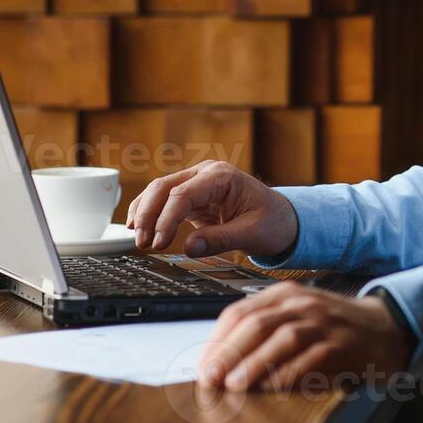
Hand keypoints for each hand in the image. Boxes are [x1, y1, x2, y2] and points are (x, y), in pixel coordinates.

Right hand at [125, 161, 297, 257]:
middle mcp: (206, 174)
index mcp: (222, 176)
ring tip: (138, 238)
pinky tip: (140, 227)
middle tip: (142, 242)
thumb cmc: (273, 221)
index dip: (166, 218)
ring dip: (145, 213)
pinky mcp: (192, 198)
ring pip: (159, 192)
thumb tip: (190, 247)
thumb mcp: (253, 233)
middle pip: (164, 187)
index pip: (183, 193)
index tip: (159, 242)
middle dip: (149, 214)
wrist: (283, 219)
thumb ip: (222, 239)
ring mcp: (197, 184)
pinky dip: (150, 213)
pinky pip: (164, 202)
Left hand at [197, 283, 413, 391]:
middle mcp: (302, 303)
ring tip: (235, 384)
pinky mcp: (341, 343)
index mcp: (285, 294)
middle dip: (228, 352)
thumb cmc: (335, 327)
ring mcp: (323, 321)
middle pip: (256, 323)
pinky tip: (273, 387)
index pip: (240, 311)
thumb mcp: (297, 317)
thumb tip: (223, 361)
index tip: (204, 365)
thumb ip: (265, 331)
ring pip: (282, 338)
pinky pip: (311, 358)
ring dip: (254, 362)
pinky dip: (289, 373)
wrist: (385, 327)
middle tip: (211, 377)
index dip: (217, 340)